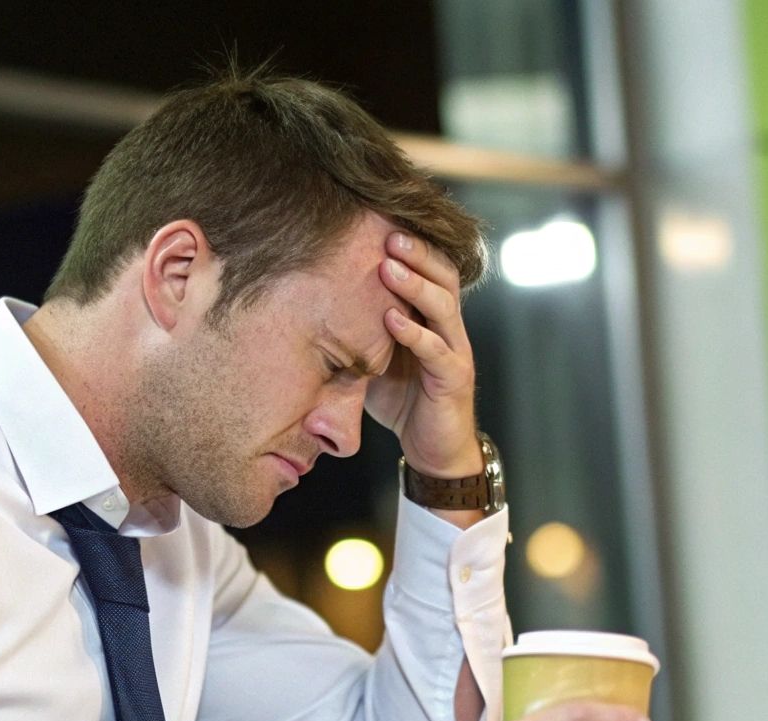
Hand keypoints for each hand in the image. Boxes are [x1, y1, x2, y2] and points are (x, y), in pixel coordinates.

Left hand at [368, 231, 482, 479]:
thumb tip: (313, 304)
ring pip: (443, 306)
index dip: (412, 247)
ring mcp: (455, 351)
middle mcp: (449, 328)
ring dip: (415, 284)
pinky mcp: (454, 379)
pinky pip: (437, 350)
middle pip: (444, 276)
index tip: (380, 224)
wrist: (435, 450)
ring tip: (388, 266)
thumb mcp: (375, 358)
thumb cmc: (402, 401)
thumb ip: (360, 331)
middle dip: (417, 252)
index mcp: (432, 318)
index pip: (430, 270)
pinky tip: (392, 320)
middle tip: (387, 233)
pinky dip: (415, 333)